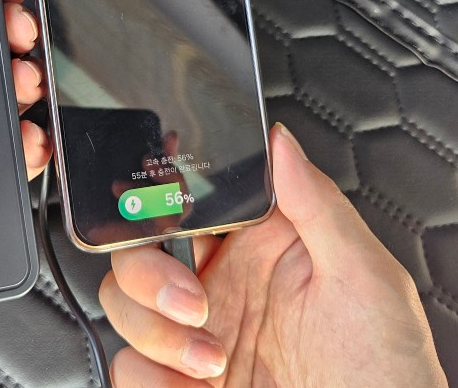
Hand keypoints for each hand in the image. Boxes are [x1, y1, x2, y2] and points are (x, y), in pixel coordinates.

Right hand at [100, 124, 446, 386]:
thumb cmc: (384, 367)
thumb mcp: (364, 276)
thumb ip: (318, 204)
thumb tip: (281, 143)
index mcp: (255, 248)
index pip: (184, 206)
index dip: (158, 202)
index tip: (157, 212)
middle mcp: (216, 286)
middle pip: (135, 253)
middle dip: (148, 277)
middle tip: (195, 307)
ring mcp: (192, 336)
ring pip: (122, 307)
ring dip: (155, 335)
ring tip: (210, 363)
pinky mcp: (176, 381)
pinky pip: (128, 367)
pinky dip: (150, 380)